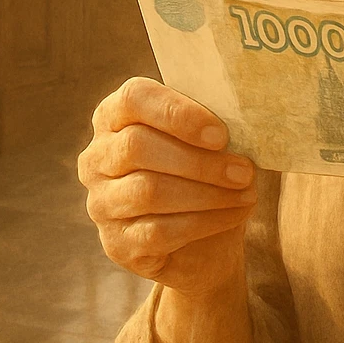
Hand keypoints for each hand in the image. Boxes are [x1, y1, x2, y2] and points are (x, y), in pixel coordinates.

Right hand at [78, 76, 256, 300]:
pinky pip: (159, 232)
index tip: (221, 134)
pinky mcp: (117, 244)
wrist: (205, 240)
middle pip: (137, 146)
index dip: (177, 113)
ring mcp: (101, 203)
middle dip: (199, 160)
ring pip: (149, 191)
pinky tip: (235, 214)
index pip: (134, 98)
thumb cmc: (206, 173)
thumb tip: (242, 119)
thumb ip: (210, 124)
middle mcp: (97, 158)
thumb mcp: (207, 141)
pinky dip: (205, 222)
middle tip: (244, 171)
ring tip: (246, 192)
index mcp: (115, 116)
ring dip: (207, 193)